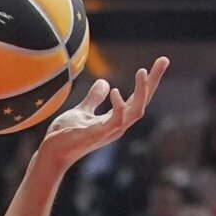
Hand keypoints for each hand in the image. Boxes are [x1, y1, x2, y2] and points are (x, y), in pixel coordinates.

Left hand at [36, 58, 169, 173]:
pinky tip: (115, 91)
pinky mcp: (97, 134)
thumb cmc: (65, 136)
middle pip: (143, 102)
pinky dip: (119, 106)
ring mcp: (109, 131)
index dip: (149, 81)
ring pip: (136, 111)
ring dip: (142, 91)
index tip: (160, 62)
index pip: (138, 98)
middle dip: (153, 82)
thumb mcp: (82, 111)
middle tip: (163, 60)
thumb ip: (94, 98)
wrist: (51, 154)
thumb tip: (105, 82)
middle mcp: (118, 125)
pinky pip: (115, 120)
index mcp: (116, 119)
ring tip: (143, 71)